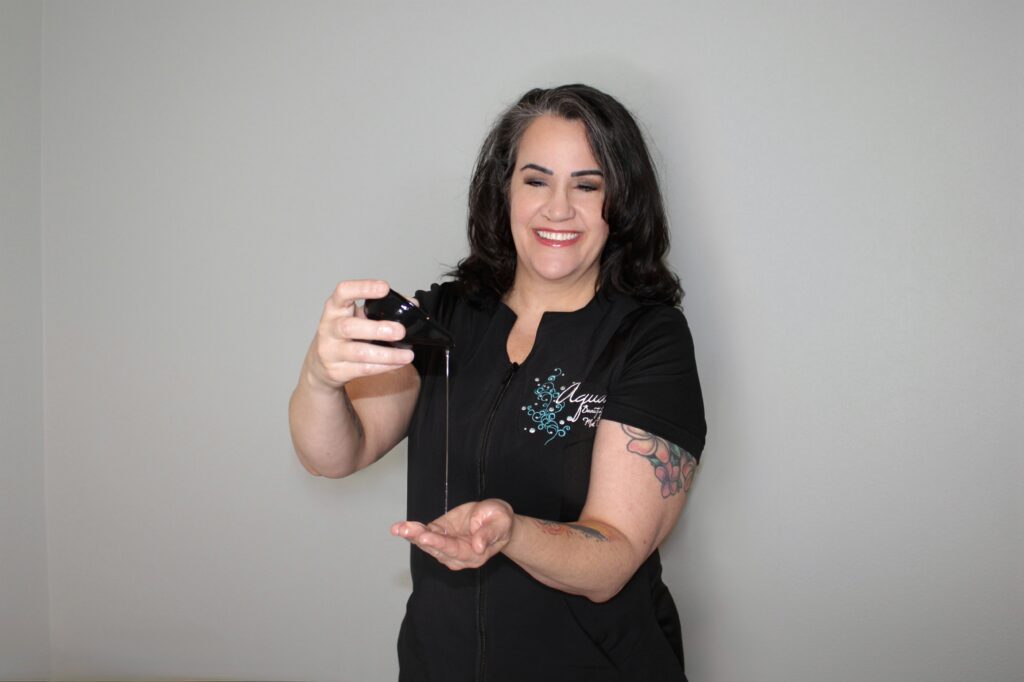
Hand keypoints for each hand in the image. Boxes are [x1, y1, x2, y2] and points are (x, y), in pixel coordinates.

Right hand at [306, 279, 412, 389]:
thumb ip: (381, 308)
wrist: (320, 364)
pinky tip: (399, 363)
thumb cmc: (344, 334)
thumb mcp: (357, 317)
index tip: (384, 288)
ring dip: (387, 354)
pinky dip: (384, 367)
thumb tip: (411, 304)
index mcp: (335, 308)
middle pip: (349, 327)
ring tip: (407, 355)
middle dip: (377, 329)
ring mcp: (330, 351)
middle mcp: (329, 328)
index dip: (363, 288)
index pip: (343, 292)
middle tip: (400, 331)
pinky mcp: (337, 371)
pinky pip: (363, 369)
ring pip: (359, 353)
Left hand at [391, 499, 514, 570]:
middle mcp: (458, 556)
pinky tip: (401, 527)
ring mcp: (447, 547)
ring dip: (412, 535)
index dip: (439, 543)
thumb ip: (489, 534)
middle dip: (420, 538)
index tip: (425, 536)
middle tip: (405, 530)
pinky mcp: (440, 535)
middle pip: (436, 548)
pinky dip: (412, 531)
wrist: (495, 519)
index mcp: (474, 555)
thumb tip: (478, 546)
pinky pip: (425, 534)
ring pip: (427, 544)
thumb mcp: (500, 523)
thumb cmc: (500, 521)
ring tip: (399, 528)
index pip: (454, 550)